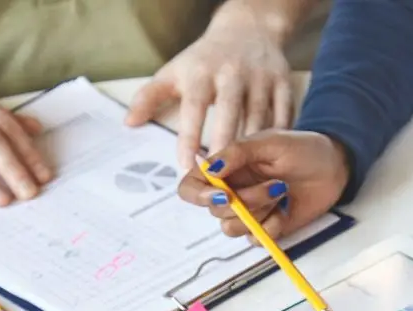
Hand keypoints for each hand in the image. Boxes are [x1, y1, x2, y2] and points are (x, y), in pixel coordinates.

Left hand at [125, 12, 293, 169]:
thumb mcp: (175, 72)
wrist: (248, 29)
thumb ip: (149, 97)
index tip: (185, 166)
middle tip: (219, 180)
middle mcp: (232, 72)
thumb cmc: (206, 59)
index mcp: (202, 71)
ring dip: (252, 150)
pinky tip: (271, 160)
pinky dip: (278, 139)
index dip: (189, 137)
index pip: (193, 107)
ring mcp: (261, 77)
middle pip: (229, 114)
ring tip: (245, 177)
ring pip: (259, 119)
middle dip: (224, 147)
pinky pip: (284, 116)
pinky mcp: (283, 82)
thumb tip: (128, 124)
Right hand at [178, 130, 349, 241]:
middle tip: (275, 185)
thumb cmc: (302, 148)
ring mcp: (249, 212)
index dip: (198, 195)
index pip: (191, 187)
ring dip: (258, 212)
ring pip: (232, 228)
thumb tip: (209, 169)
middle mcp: (232, 192)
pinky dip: (271, 227)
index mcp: (226, 168)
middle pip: (215, 210)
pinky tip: (286, 211)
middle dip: (245, 201)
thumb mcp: (269, 142)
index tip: (222, 195)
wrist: (335, 167)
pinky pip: (254, 239)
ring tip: (282, 192)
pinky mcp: (266, 228)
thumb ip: (237, 153)